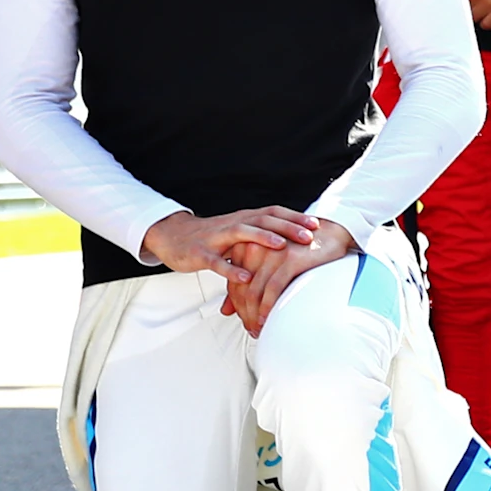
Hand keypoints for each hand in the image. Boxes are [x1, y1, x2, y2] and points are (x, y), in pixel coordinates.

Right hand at [140, 206, 315, 284]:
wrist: (172, 236)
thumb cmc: (211, 237)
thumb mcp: (238, 234)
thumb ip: (261, 236)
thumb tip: (292, 244)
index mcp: (243, 219)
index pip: (273, 213)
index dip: (295, 217)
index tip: (317, 225)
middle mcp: (232, 224)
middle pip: (263, 220)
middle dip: (288, 226)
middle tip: (309, 236)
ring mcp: (216, 238)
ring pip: (242, 233)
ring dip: (263, 239)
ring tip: (282, 247)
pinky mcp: (201, 254)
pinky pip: (217, 262)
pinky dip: (231, 269)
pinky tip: (245, 277)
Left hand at [222, 217, 357, 336]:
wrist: (330, 233)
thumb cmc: (299, 249)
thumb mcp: (267, 264)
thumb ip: (244, 283)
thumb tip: (225, 310)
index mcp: (246, 246)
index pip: (233, 283)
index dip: (236, 306)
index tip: (244, 320)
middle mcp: (254, 247)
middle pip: (241, 289)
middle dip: (244, 313)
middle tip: (251, 329)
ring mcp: (271, 253)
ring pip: (254, 292)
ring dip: (254, 315)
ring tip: (258, 329)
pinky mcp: (288, 259)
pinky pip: (272, 289)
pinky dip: (267, 307)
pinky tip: (266, 319)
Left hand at [462, 0, 490, 22]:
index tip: (460, 0)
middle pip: (464, 9)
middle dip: (467, 8)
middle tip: (472, 7)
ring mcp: (489, 2)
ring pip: (474, 18)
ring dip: (476, 16)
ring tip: (480, 13)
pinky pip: (488, 23)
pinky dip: (487, 22)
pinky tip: (489, 18)